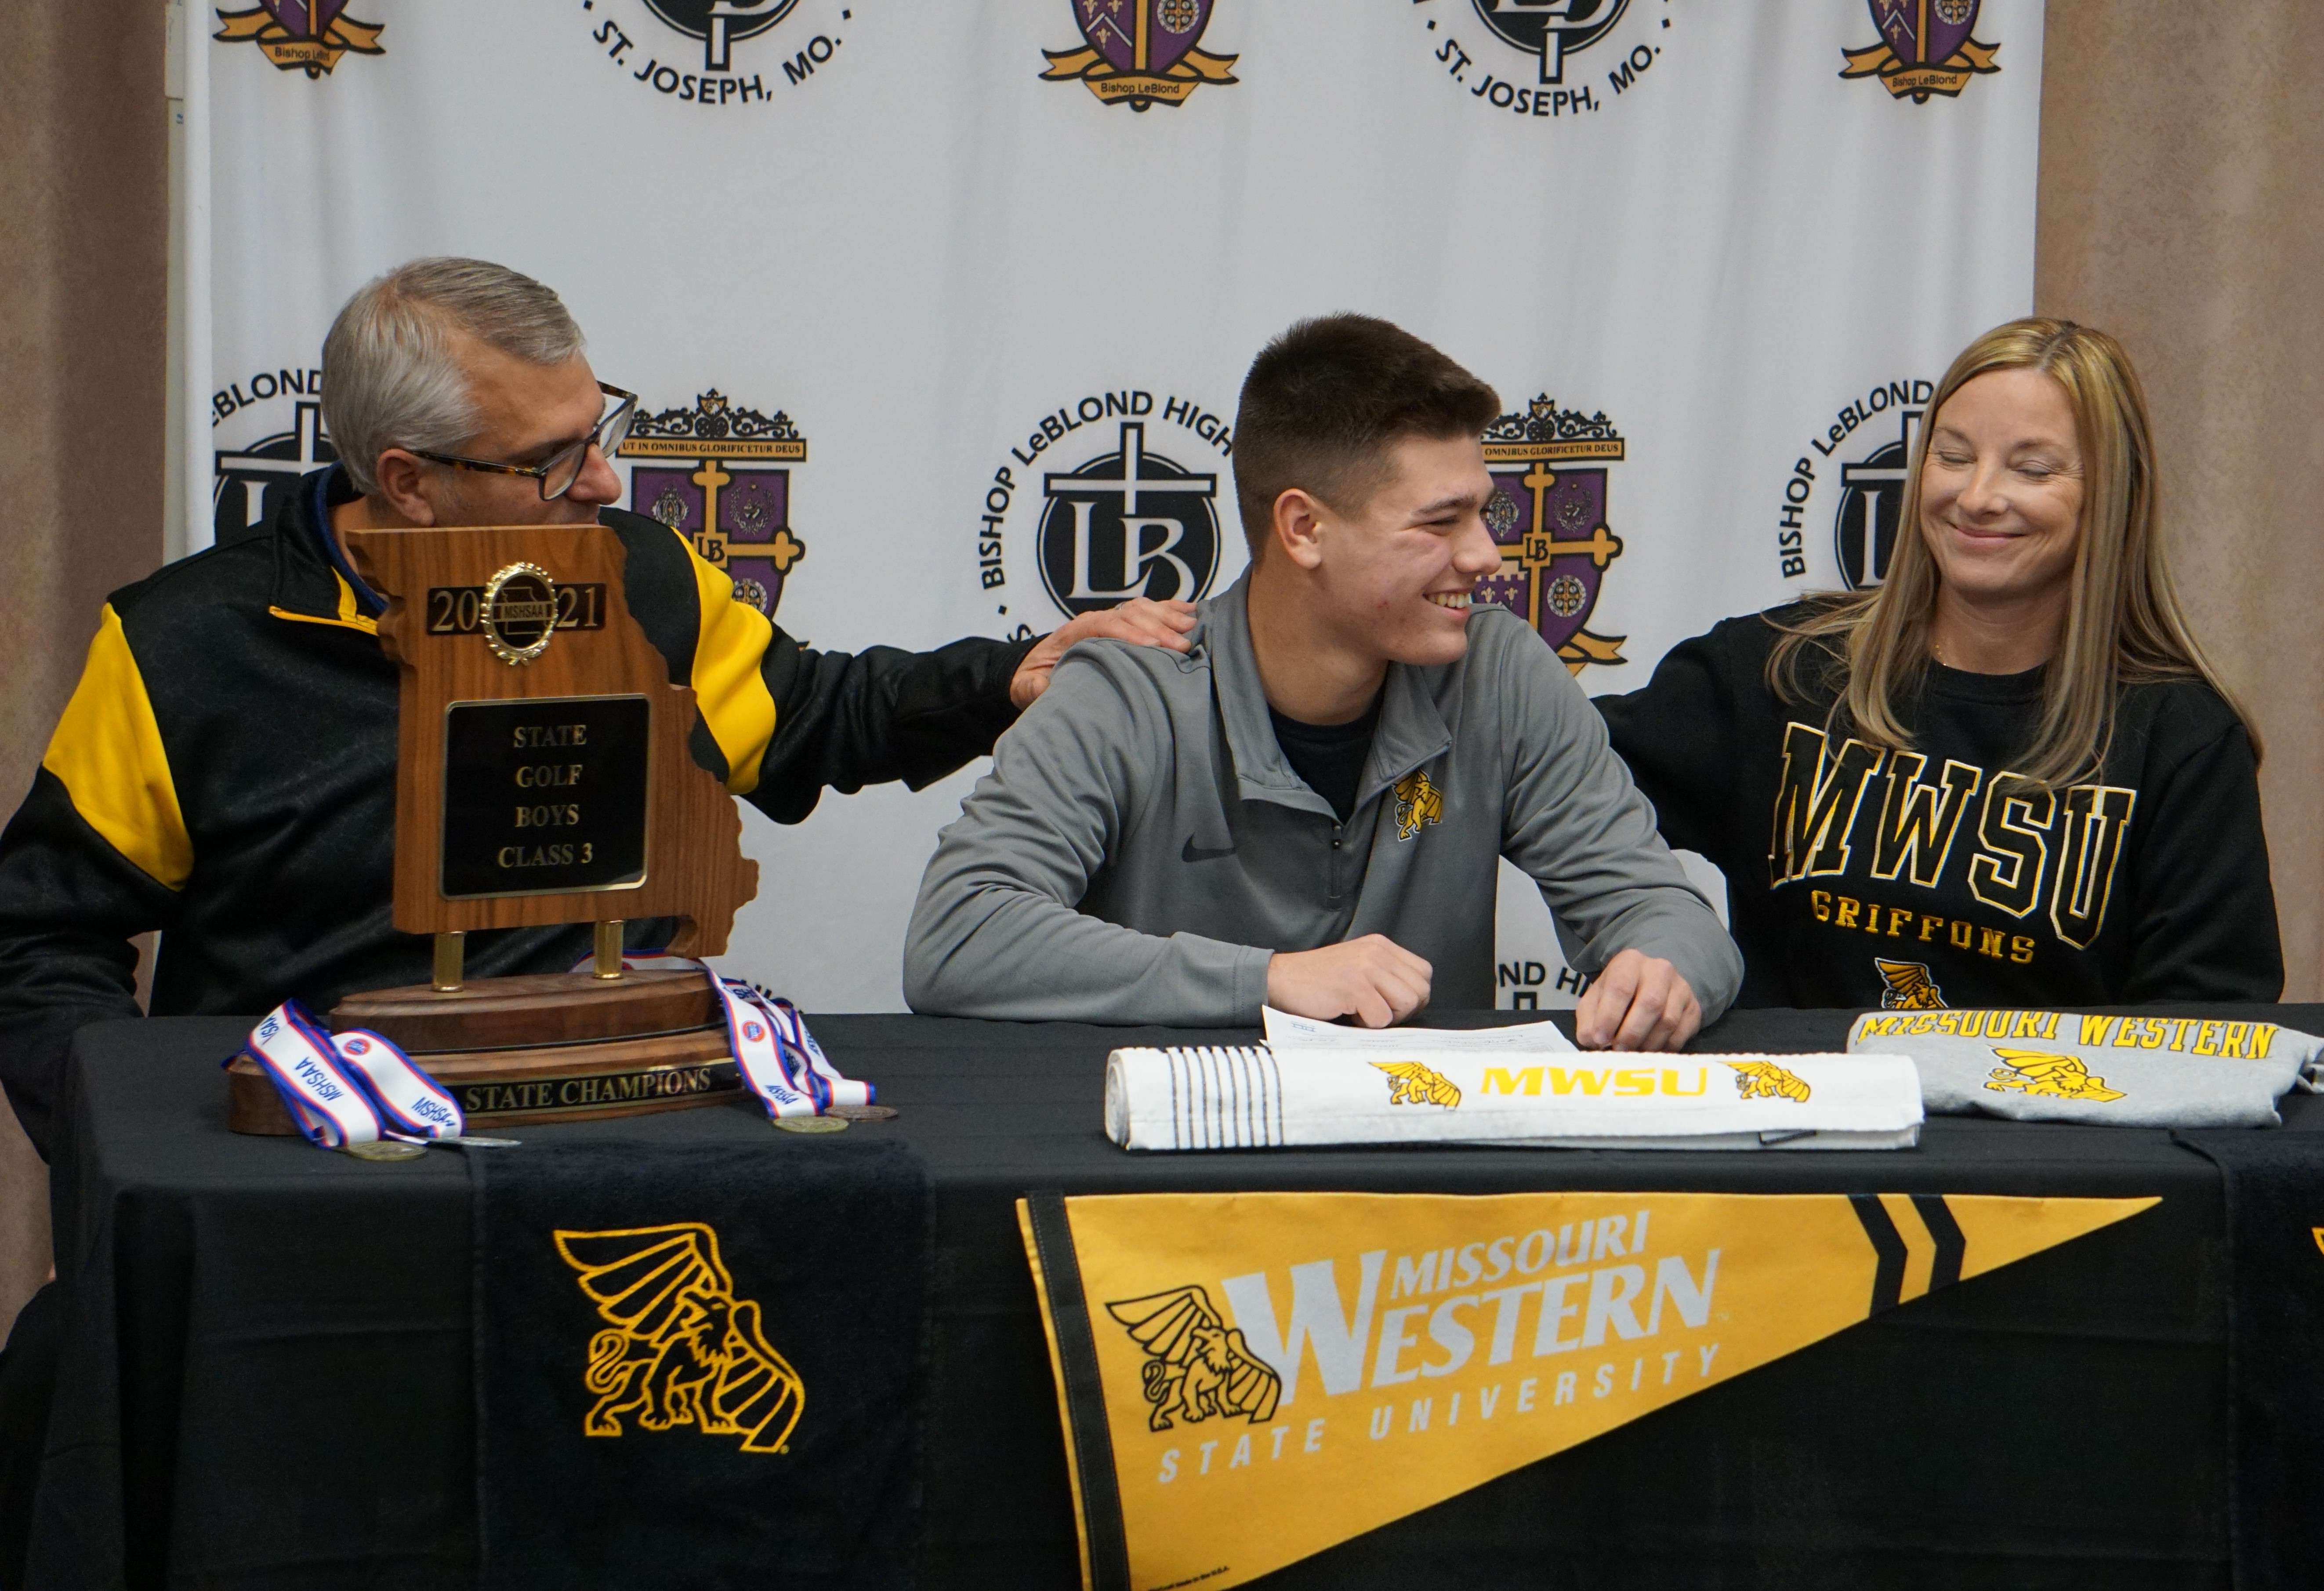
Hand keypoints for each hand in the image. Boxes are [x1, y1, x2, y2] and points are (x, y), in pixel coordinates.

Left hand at [1009, 599, 1197, 708]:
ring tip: (1193, 627)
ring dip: (1168, 616)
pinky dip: (1170, 609)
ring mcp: (1109, 618)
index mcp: (1072, 633)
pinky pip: (1148, 609)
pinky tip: (1191, 612)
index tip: (1152, 646)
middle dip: (1157, 627)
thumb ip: (1035, 688)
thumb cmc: (1033, 678)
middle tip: (1182, 645)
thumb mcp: (1027, 688)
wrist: (1032, 666)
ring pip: (1141, 608)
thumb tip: (1047, 688)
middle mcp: (1093, 619)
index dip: (1129, 633)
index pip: (1103, 625)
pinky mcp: (1121, 623)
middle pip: (1129, 614)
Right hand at [1266, 935, 1432, 1029]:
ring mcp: (1367, 968)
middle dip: (1403, 1011)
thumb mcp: (1359, 964)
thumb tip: (1415, 1001)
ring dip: (1386, 1017)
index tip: (1391, 1004)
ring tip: (1361, 1011)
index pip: (1424, 972)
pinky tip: (1349, 1014)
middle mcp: (1378, 952)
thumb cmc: (1319, 980)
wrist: (1282, 979)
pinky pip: (1382, 1018)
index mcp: (1381, 945)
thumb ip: (1385, 974)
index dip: (1414, 995)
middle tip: (1376, 1011)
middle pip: (1421, 991)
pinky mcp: (1355, 987)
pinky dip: (1367, 1025)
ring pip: (1407, 1004)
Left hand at [1574, 948, 1700, 1051]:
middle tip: (1618, 1050)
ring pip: (1668, 1021)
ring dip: (1647, 1044)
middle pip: (1650, 1004)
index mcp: (1630, 962)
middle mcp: (1659, 970)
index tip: (1600, 1039)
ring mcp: (1681, 988)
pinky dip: (1663, 1048)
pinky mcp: (1693, 1008)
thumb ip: (1588, 1020)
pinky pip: (1681, 1033)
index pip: (1620, 988)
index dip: (1609, 1016)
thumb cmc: (1617, 995)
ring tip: (1632, 1054)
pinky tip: (1649, 1053)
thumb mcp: (1596, 1000)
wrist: (1651, 985)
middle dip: (1631, 1033)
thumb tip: (1592, 1040)